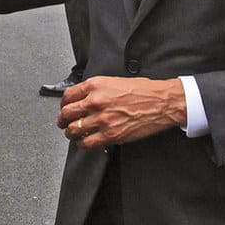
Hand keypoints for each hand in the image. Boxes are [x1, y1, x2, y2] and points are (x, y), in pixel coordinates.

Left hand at [56, 76, 185, 148]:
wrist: (160, 102)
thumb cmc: (143, 91)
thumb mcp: (114, 81)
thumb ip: (96, 89)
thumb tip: (83, 98)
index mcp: (95, 85)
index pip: (68, 96)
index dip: (63, 104)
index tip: (64, 108)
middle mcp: (96, 101)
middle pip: (67, 113)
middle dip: (63, 119)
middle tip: (63, 122)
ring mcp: (102, 119)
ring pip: (74, 129)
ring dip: (70, 133)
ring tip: (72, 133)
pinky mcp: (111, 135)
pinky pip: (87, 143)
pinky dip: (82, 143)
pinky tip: (84, 141)